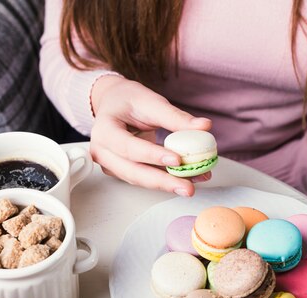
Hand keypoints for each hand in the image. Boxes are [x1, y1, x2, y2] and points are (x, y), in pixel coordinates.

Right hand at [90, 75, 212, 196]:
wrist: (113, 103)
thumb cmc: (127, 100)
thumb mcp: (150, 101)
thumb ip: (175, 117)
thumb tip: (204, 126)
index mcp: (104, 130)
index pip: (128, 147)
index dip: (152, 155)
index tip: (177, 159)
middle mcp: (102, 151)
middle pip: (132, 172)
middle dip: (162, 181)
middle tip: (188, 187)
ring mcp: (110, 164)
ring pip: (139, 179)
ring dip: (167, 183)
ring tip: (192, 185)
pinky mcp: (121, 171)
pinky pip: (144, 178)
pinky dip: (164, 180)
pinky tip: (185, 179)